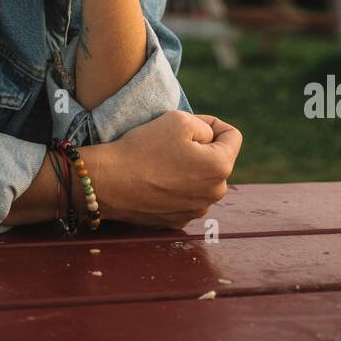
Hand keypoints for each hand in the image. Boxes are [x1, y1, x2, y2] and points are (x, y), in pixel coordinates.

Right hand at [97, 110, 242, 227]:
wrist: (108, 182)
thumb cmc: (144, 147)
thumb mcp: (179, 120)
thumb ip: (206, 126)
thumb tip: (212, 139)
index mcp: (220, 167)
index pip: (232, 135)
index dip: (212, 123)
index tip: (189, 125)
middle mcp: (215, 194)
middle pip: (217, 159)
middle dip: (201, 148)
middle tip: (170, 143)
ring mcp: (196, 211)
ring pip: (201, 179)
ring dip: (189, 169)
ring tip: (161, 162)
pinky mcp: (178, 221)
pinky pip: (185, 196)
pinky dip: (176, 187)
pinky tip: (155, 180)